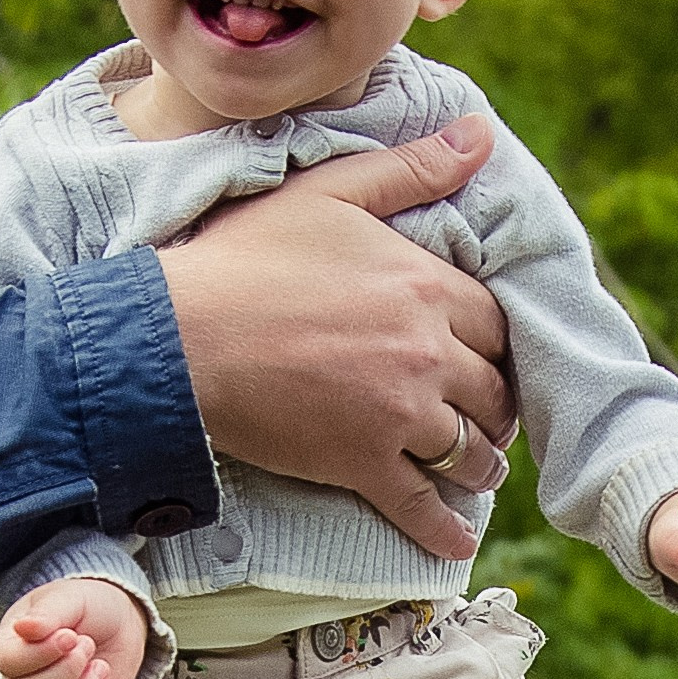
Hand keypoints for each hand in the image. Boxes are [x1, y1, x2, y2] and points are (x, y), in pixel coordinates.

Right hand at [0, 576, 150, 678]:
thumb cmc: (88, 606)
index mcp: (10, 645)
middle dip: (67, 673)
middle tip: (88, 645)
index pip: (8, 662)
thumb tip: (24, 627)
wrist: (119, 622)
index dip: (40, 654)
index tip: (70, 635)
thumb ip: (48, 614)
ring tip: (102, 667)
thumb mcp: (70, 599)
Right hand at [152, 117, 513, 563]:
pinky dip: (444, 532)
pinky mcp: (360, 464)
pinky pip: (419, 506)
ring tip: (475, 473)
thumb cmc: (246, 258)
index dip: (494, 343)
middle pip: (492, 393)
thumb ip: (411, 168)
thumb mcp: (331, 192)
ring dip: (479, 467)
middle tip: (488, 420)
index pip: (495, 323)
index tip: (486, 357)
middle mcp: (427, 354)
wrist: (182, 338)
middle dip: (495, 409)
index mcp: (427, 287)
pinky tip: (456, 544)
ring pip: (467, 453)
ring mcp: (397, 415)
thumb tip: (481, 134)